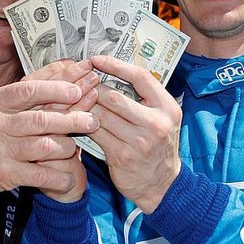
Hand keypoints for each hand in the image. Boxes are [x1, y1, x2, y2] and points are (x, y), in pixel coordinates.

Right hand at [24, 60, 99, 202]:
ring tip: (77, 147)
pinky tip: (70, 178)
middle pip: (41, 119)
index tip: (79, 87)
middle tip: (93, 120)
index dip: (57, 88)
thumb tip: (67, 64)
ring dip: (67, 147)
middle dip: (72, 118)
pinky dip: (59, 177)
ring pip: (45, 146)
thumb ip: (31, 89)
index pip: (29, 88)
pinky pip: (41, 174)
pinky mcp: (4, 174)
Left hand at [88, 54, 181, 213]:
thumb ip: (145, 97)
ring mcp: (139, 141)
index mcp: (167, 107)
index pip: (140, 77)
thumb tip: (114, 73)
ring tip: (76, 101)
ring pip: (101, 115)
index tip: (97, 60)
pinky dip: (83, 125)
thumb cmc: (158, 147)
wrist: (162, 183)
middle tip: (81, 84)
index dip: (116, 65)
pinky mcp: (122, 156)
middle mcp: (156, 123)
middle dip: (94, 89)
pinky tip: (77, 120)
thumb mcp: (163, 118)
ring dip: (85, 106)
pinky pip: (95, 133)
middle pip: (115, 96)